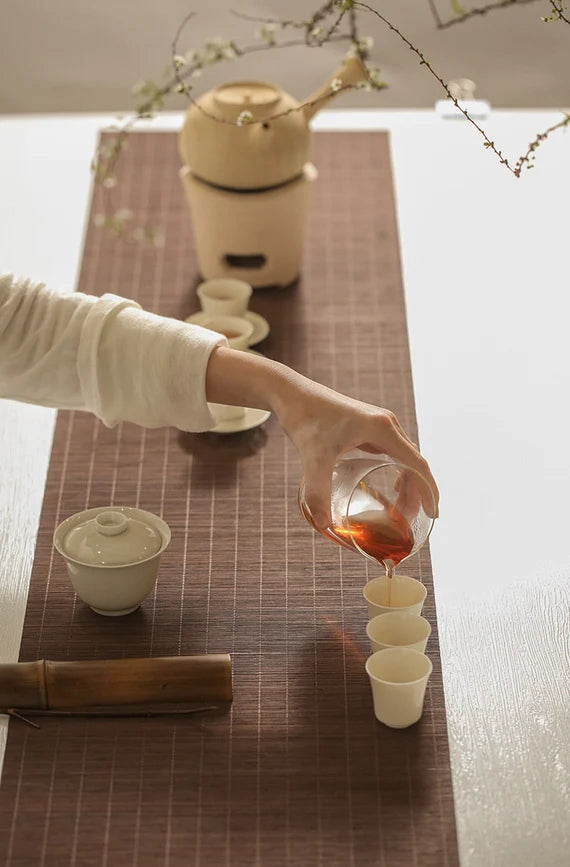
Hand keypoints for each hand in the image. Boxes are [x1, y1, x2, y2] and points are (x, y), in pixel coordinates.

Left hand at [273, 374, 438, 529]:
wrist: (292, 394)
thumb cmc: (305, 419)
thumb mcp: (313, 457)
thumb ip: (318, 490)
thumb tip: (323, 523)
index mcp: (383, 429)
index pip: (418, 464)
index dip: (428, 490)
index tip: (433, 514)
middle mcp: (387, 424)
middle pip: (414, 463)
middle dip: (416, 493)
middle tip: (408, 521)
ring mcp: (379, 424)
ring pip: (405, 458)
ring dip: (408, 483)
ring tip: (402, 510)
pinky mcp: (369, 427)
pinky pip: (394, 452)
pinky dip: (398, 471)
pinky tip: (391, 486)